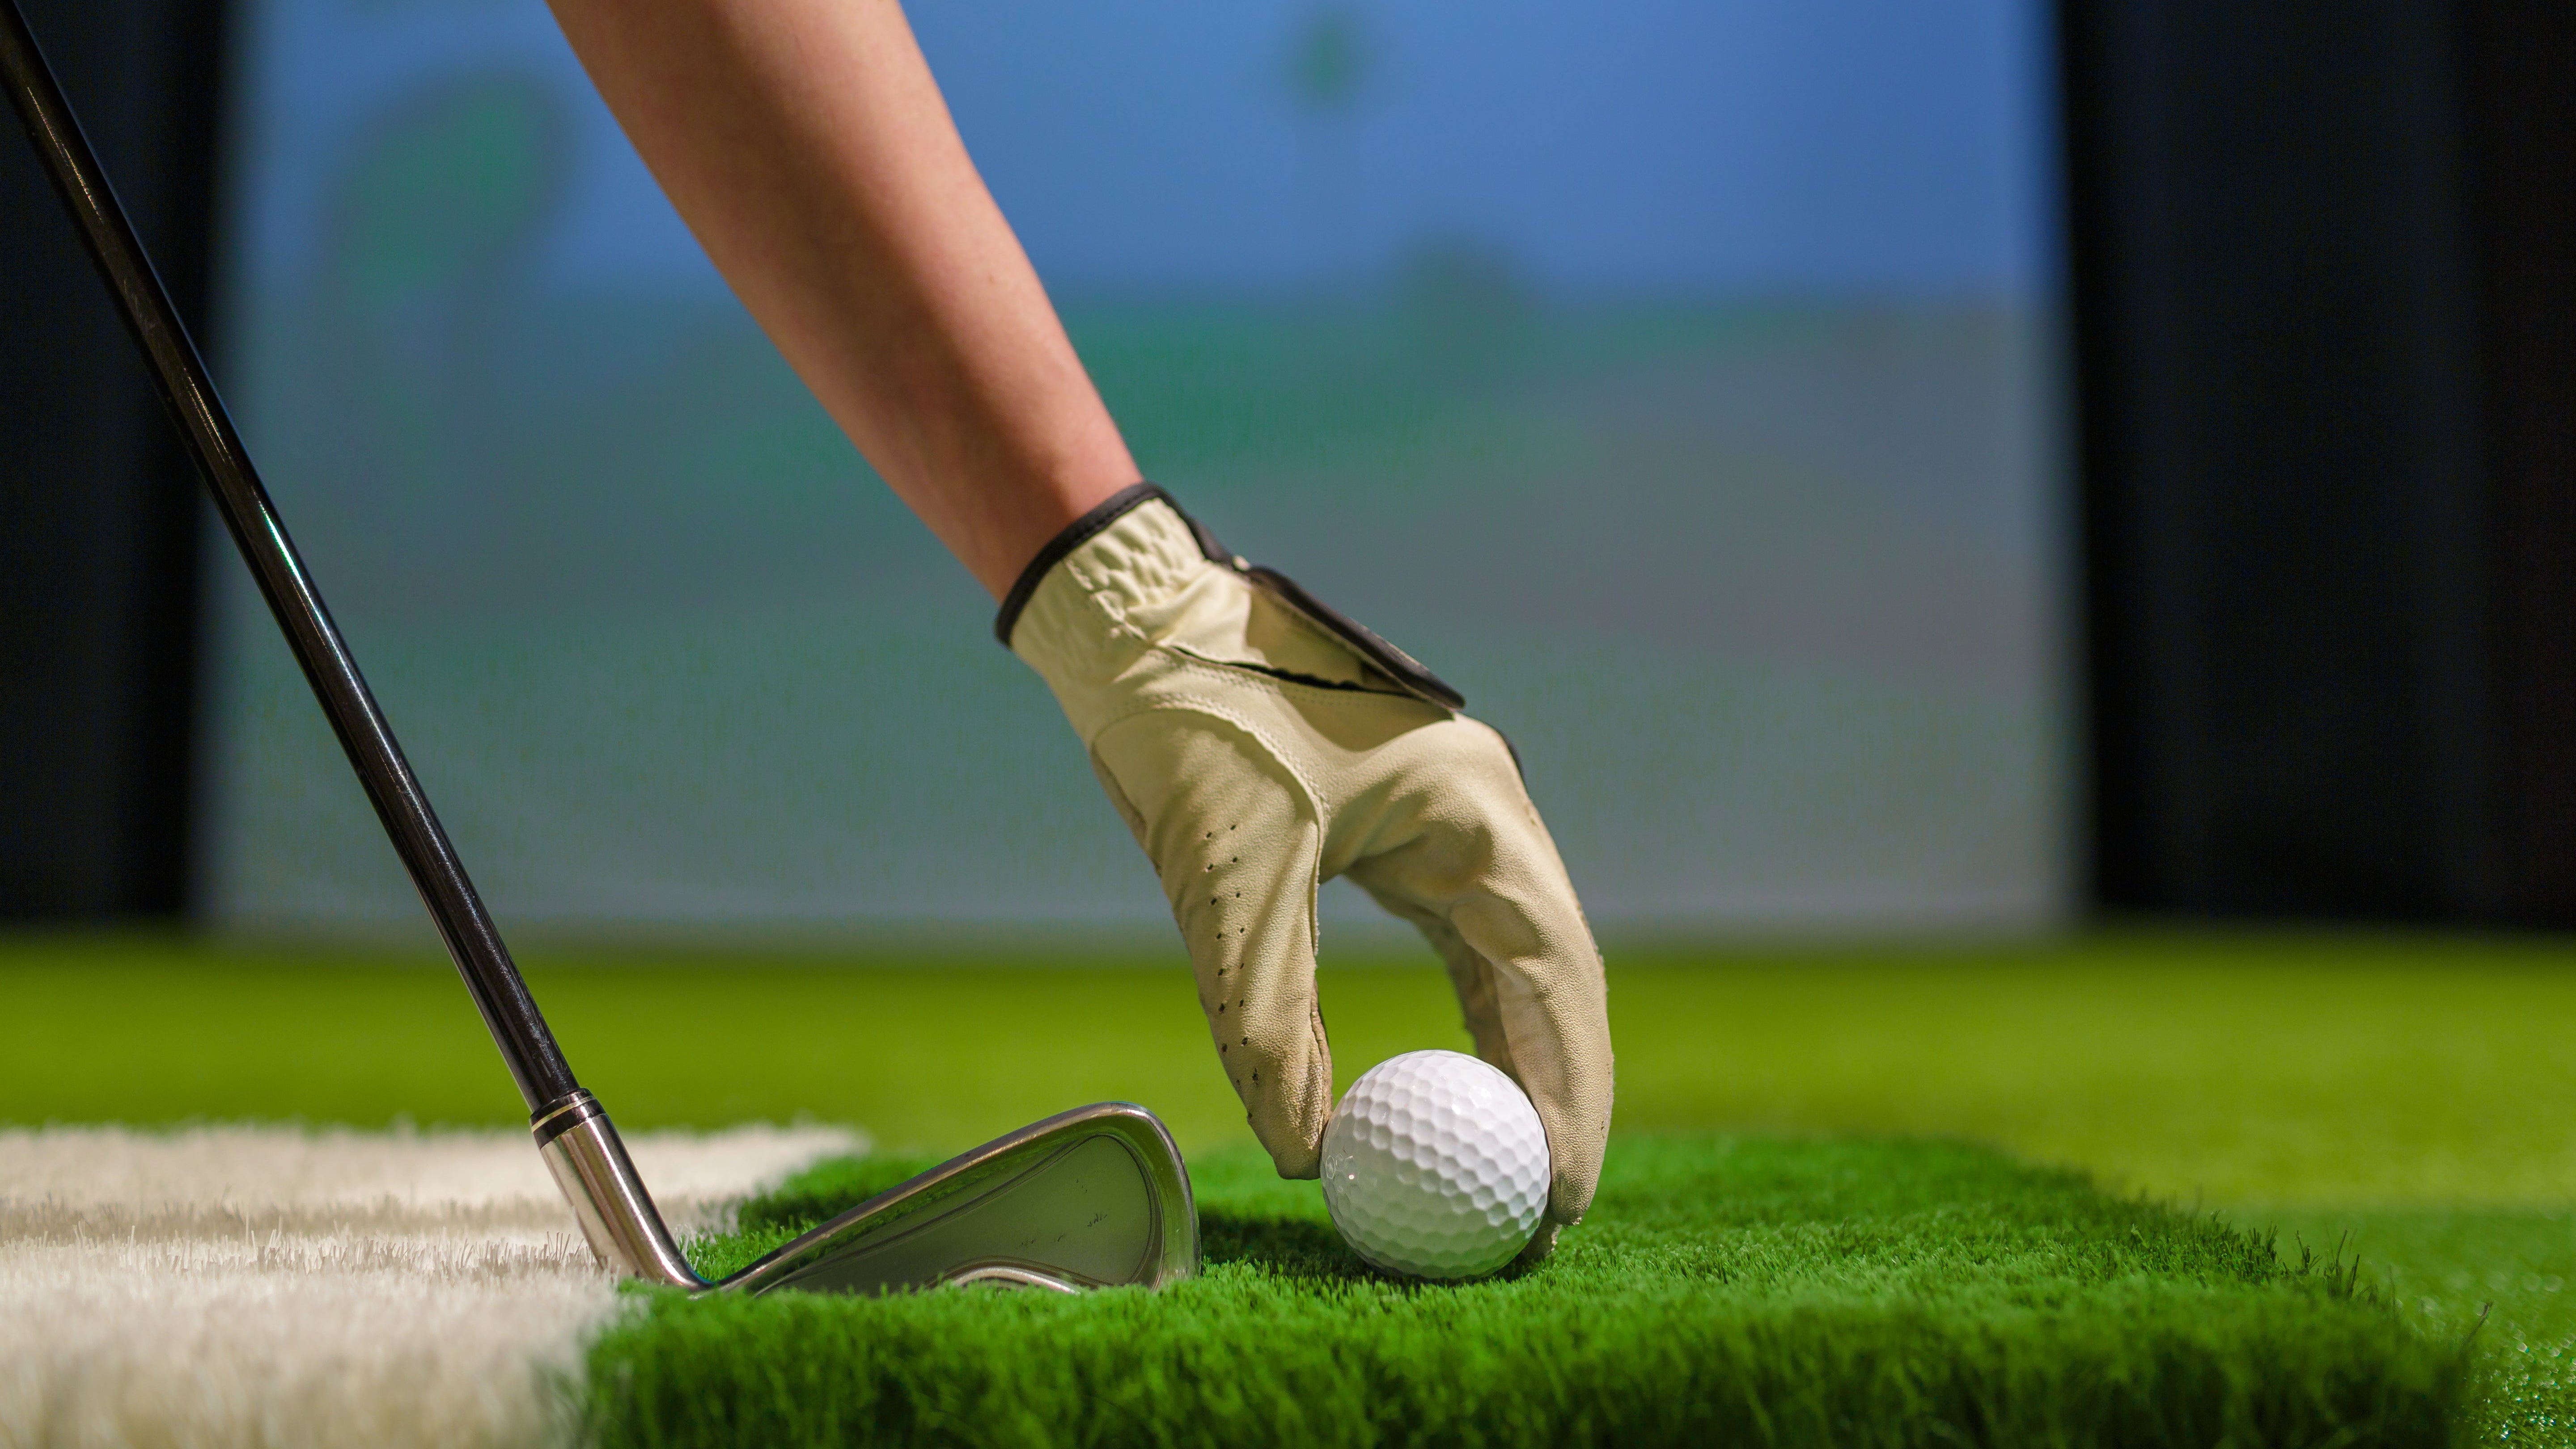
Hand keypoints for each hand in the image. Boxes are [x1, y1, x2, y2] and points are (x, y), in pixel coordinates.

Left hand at [1002, 486, 1613, 1235]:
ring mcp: (1454, 822)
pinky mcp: (1408, 837)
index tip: (1559, 1190)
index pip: (1554, 971)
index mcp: (1474, 805)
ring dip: (1520, 1064)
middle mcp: (1484, 812)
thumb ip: (1268, 1019)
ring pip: (1514, 966)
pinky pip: (1461, 947)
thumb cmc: (1190, 727)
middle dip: (1561, 1093)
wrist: (1138, 627)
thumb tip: (1306, 1154)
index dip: (1567, 1089)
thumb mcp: (1229, 882)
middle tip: (1549, 1207)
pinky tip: (1461, 1089)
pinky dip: (1469, 1023)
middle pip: (1555, 977)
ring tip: (1518, 1169)